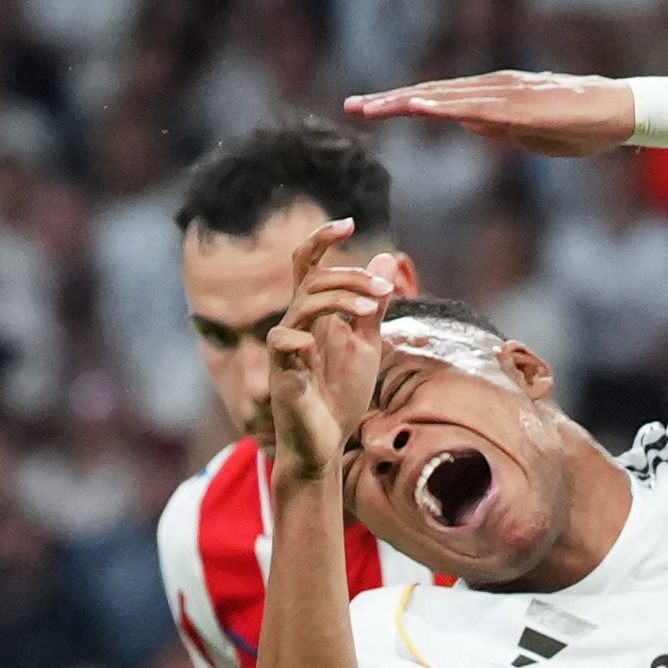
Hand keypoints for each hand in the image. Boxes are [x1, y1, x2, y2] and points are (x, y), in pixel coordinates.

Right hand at [262, 220, 389, 480]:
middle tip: (384, 292)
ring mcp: (286, 347)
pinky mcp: (282, 373)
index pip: (307, 265)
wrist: (326, 444)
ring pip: (303, 304)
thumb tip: (384, 260)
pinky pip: (282, 343)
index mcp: (313, 315)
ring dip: (341, 299)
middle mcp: (295, 324)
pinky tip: (316, 346)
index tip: (348, 223)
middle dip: (351, 278)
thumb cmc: (339, 395)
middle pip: (313, 279)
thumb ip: (372, 305)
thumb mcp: (365, 344)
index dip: (321, 240)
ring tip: (372, 310)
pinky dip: (300, 339)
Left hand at [348, 71, 651, 158]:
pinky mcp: (522, 108)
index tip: (366, 109)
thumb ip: (497, 126)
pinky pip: (477, 109)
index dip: (400, 103)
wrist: (622, 112)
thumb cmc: (581, 124)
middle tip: (351, 107)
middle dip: (391, 101)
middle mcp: (494, 87)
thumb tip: (468, 124)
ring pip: (448, 98)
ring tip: (372, 108)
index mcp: (493, 94)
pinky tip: (420, 108)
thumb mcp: (528, 132)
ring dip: (408, 102)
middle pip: (433, 93)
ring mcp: (508, 95)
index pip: (438, 98)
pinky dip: (445, 107)